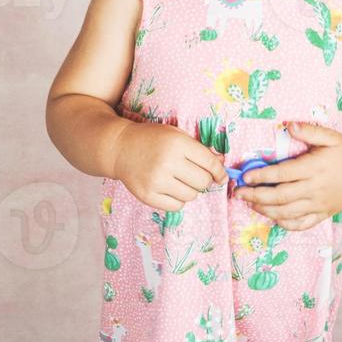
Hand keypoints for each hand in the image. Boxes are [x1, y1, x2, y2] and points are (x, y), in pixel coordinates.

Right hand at [113, 121, 227, 211]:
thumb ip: (200, 149)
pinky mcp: (147, 195)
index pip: (210, 163)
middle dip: (204, 180)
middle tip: (195, 176)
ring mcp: (156, 181)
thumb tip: (221, 164)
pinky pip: (176, 206)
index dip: (219, 172)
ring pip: (191, 196)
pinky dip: (178, 200)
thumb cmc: (152, 139)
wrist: (120, 147)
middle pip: (203, 182)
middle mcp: (168, 162)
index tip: (221, 177)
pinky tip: (170, 188)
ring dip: (190, 190)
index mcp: (178, 144)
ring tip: (179, 180)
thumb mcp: (177, 135)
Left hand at [232, 120, 341, 230]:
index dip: (262, 176)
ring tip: (250, 203)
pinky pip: (302, 224)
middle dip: (256, 196)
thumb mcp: (331, 137)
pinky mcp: (323, 214)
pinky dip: (285, 224)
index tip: (245, 176)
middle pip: (280, 197)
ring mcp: (319, 204)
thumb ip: (309, 131)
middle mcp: (315, 189)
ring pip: (287, 213)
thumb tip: (288, 126)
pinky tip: (273, 217)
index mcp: (314, 168)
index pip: (282, 174)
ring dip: (266, 210)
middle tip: (238, 193)